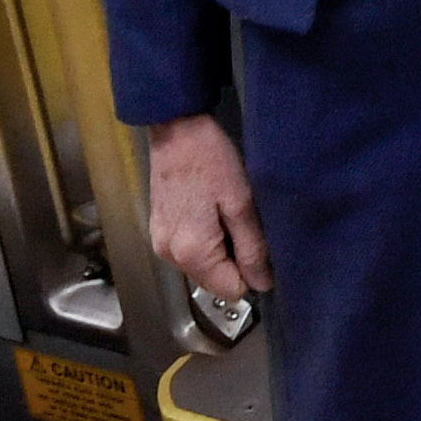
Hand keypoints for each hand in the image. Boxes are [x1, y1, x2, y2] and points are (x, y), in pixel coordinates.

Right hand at [146, 114, 270, 302]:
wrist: (176, 130)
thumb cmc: (211, 160)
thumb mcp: (241, 203)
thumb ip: (252, 247)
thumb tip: (262, 284)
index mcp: (192, 252)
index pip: (230, 290)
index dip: (251, 272)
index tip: (258, 244)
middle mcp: (170, 256)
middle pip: (214, 281)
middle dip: (235, 262)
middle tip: (243, 223)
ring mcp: (161, 244)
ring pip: (203, 267)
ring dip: (220, 251)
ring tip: (227, 215)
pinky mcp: (159, 231)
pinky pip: (190, 252)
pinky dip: (205, 241)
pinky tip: (212, 213)